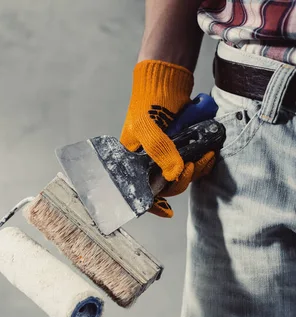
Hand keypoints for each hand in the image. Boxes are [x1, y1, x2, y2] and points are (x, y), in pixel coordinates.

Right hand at [119, 60, 215, 217]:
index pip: (139, 189)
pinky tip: (209, 154)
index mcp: (132, 161)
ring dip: (196, 170)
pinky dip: (203, 162)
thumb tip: (175, 174)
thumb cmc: (148, 104)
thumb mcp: (148, 127)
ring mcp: (166, 154)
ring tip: (205, 156)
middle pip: (165, 184)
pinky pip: (193, 163)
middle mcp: (148, 161)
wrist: (167, 81)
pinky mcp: (182, 147)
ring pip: (181, 175)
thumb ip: (161, 151)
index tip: (167, 211)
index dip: (152, 203)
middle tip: (190, 166)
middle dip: (181, 179)